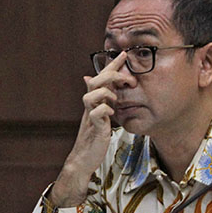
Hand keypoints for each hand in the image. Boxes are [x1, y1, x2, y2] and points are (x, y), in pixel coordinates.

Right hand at [52, 52, 132, 207]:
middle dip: (112, 75)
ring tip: (116, 101)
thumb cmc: (95, 137)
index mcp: (95, 101)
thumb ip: (103, 101)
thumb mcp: (101, 116)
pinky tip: (113, 115)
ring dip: (107, 93)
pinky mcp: (95, 128)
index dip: (112, 65)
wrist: (84, 159)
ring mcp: (91, 116)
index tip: (124, 53)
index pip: (102, 78)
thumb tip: (98, 85)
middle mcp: (91, 105)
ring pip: (93, 94)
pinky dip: (106, 110)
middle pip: (96, 81)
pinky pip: (98, 113)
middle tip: (128, 78)